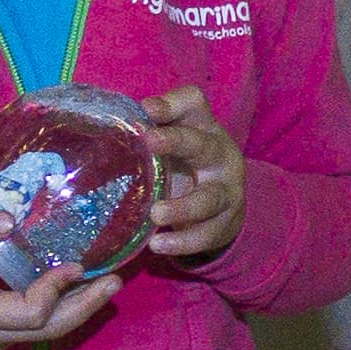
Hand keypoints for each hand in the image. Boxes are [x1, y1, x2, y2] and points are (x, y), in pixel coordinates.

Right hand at [0, 209, 115, 349]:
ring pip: (46, 334)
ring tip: (108, 286)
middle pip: (49, 331)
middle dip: (85, 307)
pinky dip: (61, 310)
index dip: (57, 290)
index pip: (31, 312)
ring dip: (79, 310)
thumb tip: (7, 220)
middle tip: (115, 282)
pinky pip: (36, 328)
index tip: (76, 263)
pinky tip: (80, 289)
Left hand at [142, 92, 245, 266]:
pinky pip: (205, 235)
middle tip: (149, 142)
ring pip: (209, 199)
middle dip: (177, 141)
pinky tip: (159, 245)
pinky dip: (182, 242)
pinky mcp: (224, 224)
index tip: (146, 109)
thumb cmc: (186, 164)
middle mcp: (220, 156)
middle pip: (203, 145)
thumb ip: (152, 128)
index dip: (172, 104)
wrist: (223, 206)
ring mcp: (226, 192)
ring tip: (155, 215)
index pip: (193, 105)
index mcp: (204, 129)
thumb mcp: (174, 142)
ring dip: (182, 207)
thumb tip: (124, 119)